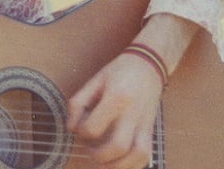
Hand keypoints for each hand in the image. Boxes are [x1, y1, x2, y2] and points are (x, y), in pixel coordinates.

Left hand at [66, 52, 162, 168]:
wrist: (148, 64)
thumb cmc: (119, 71)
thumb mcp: (94, 80)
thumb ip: (79, 103)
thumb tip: (71, 127)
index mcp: (116, 97)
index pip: (94, 127)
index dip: (81, 132)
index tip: (79, 129)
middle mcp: (133, 113)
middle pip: (118, 146)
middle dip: (99, 156)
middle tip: (90, 152)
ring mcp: (145, 123)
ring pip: (138, 155)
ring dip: (119, 166)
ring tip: (103, 164)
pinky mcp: (151, 129)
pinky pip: (146, 154)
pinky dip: (133, 165)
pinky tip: (119, 164)